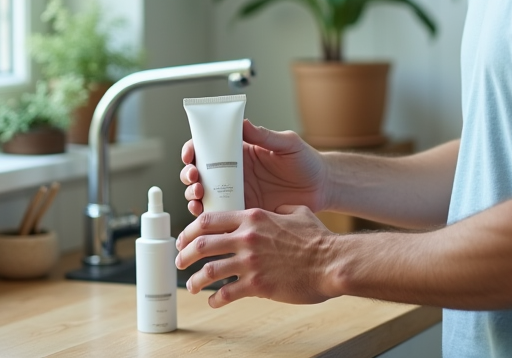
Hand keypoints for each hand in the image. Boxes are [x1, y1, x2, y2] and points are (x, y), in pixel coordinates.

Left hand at [174, 205, 335, 306]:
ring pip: (208, 270)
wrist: (331, 262)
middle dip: (185, 253)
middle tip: (180, 261)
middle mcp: (247, 238)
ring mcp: (250, 262)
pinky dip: (216, 299)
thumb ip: (282, 210)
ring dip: (195, 280)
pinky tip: (215, 301)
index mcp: (253, 218)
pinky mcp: (257, 285)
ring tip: (192, 285)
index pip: (210, 219)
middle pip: (201, 244)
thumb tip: (278, 209)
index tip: (186, 237)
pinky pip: (226, 293)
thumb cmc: (319, 239)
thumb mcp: (299, 213)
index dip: (191, 229)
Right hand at [181, 120, 328, 216]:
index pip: (209, 147)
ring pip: (204, 195)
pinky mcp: (243, 211)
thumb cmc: (306, 161)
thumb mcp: (287, 144)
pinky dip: (207, 216)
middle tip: (195, 179)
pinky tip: (205, 217)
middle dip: (189, 175)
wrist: (322, 189)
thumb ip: (265, 135)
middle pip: (200, 172)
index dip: (194, 149)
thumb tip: (242, 122)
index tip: (190, 154)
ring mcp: (237, 192)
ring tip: (198, 197)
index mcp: (241, 151)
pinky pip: (220, 215)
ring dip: (193, 195)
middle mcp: (234, 171)